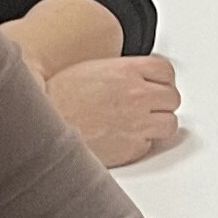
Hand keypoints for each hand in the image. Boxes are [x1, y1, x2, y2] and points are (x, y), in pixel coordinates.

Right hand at [45, 52, 182, 166]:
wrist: (44, 124)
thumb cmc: (59, 98)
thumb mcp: (93, 69)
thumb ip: (123, 72)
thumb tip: (140, 79)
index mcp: (127, 71)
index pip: (166, 71)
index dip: (162, 79)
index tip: (157, 84)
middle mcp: (137, 96)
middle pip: (173, 98)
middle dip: (161, 101)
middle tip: (148, 105)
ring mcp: (137, 123)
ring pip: (170, 124)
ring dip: (159, 123)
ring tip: (142, 123)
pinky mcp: (132, 149)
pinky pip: (150, 144)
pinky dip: (141, 142)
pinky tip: (124, 137)